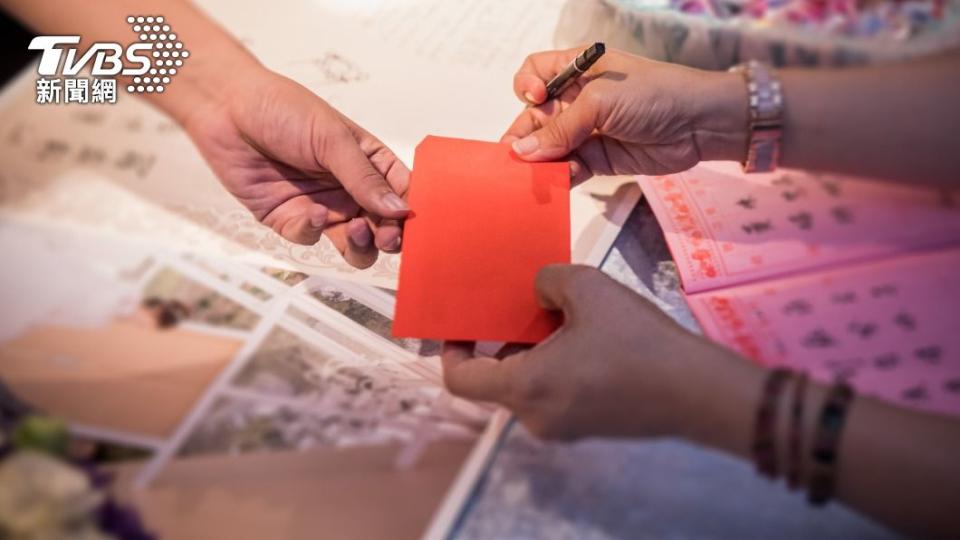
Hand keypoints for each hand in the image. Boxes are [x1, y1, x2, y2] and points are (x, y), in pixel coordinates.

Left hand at [181, 65, 408, 268]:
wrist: (227, 109)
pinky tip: (311, 213)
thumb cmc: (284, 109)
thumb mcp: (332, 139)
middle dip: (390, 237)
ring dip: (360, 246)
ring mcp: (322, 207)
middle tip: (386, 237)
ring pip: (353, 246)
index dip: (412, 212)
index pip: (403, 193)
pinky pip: (310, 238)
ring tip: (354, 231)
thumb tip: (399, 210)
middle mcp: (350, 189)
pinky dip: (314, 231)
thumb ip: (364, 178)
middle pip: (383, 227)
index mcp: (369, 163)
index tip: (415, 224)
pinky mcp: (290, 220)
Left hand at [441, 265, 746, 440]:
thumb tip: (537, 290)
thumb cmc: (637, 342)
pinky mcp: (588, 428)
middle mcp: (535, 417)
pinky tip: (586, 338)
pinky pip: (554, 394)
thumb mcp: (588, 288)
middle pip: (496, 379)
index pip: (460, 380)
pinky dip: (556, 367)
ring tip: (561, 316)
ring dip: (534, 351)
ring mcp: (562, 428)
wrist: (698, 391)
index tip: (462, 326)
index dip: (452, 350)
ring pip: (528, 385)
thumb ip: (548, 280)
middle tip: (521, 306)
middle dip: (503, 340)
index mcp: (526, 387)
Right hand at [503, 48, 748, 183]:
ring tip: (539, 173)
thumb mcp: (601, 102)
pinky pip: (568, 168)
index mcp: (576, 69)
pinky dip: (561, 176)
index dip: (526, 87)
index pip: (535, 73)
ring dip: (541, 161)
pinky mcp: (598, 159)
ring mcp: (587, 130)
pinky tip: (564, 177)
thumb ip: (560, 129)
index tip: (535, 100)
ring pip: (549, 148)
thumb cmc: (653, 94)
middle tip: (517, 157)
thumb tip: (522, 152)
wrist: (699, 124)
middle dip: (525, 135)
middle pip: (535, 116)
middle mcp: (577, 98)